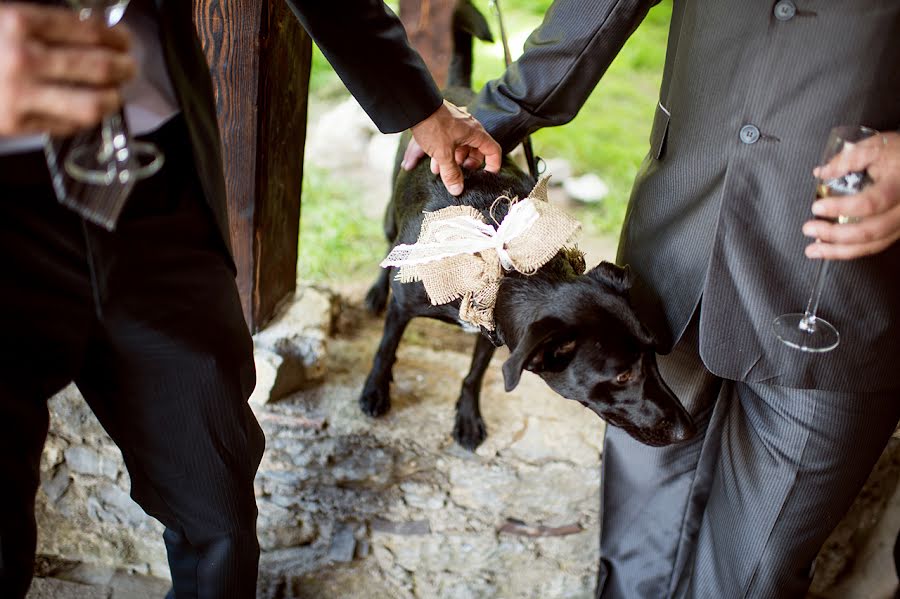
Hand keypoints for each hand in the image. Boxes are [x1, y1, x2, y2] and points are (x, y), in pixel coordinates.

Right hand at [0, 3, 134, 136]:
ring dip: (112, 99)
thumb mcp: (1, 19)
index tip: (125, 41)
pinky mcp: (16, 125)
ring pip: (93, 105)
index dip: (116, 37)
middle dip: (123, 68)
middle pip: (99, 67)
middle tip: (129, 68)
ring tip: (114, 95)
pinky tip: (84, 110)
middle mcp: (24, 58)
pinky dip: (82, 119)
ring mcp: (21, 95)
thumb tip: (92, 33)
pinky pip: (66, 125)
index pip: (88, 31)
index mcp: (17, 21)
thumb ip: (41, 24)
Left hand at [405, 100, 501, 195]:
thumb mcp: (443, 154)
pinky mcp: (445, 123)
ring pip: (460, 146)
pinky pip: (449, 141)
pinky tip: (431, 164)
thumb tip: (458, 190)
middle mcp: (469, 128)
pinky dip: (443, 153)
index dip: (493, 165)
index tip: (485, 176)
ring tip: (438, 172)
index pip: (493, 150)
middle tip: (459, 174)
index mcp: (475, 133)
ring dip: (451, 161)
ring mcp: (457, 124)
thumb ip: (451, 173)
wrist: (416, 105)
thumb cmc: (433, 127)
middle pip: (476, 150)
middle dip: (467, 165)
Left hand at [804, 131, 899, 259]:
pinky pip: (875, 246)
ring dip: (840, 251)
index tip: (816, 207)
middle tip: (808, 228)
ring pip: (873, 245)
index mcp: (898, 186)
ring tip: (813, 249)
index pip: (870, 203)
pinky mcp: (897, 230)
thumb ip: (849, 158)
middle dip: (835, 235)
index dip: (841, 208)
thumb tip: (822, 173)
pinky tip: (831, 249)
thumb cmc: (899, 153)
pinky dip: (851, 250)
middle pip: (870, 231)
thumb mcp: (876, 146)